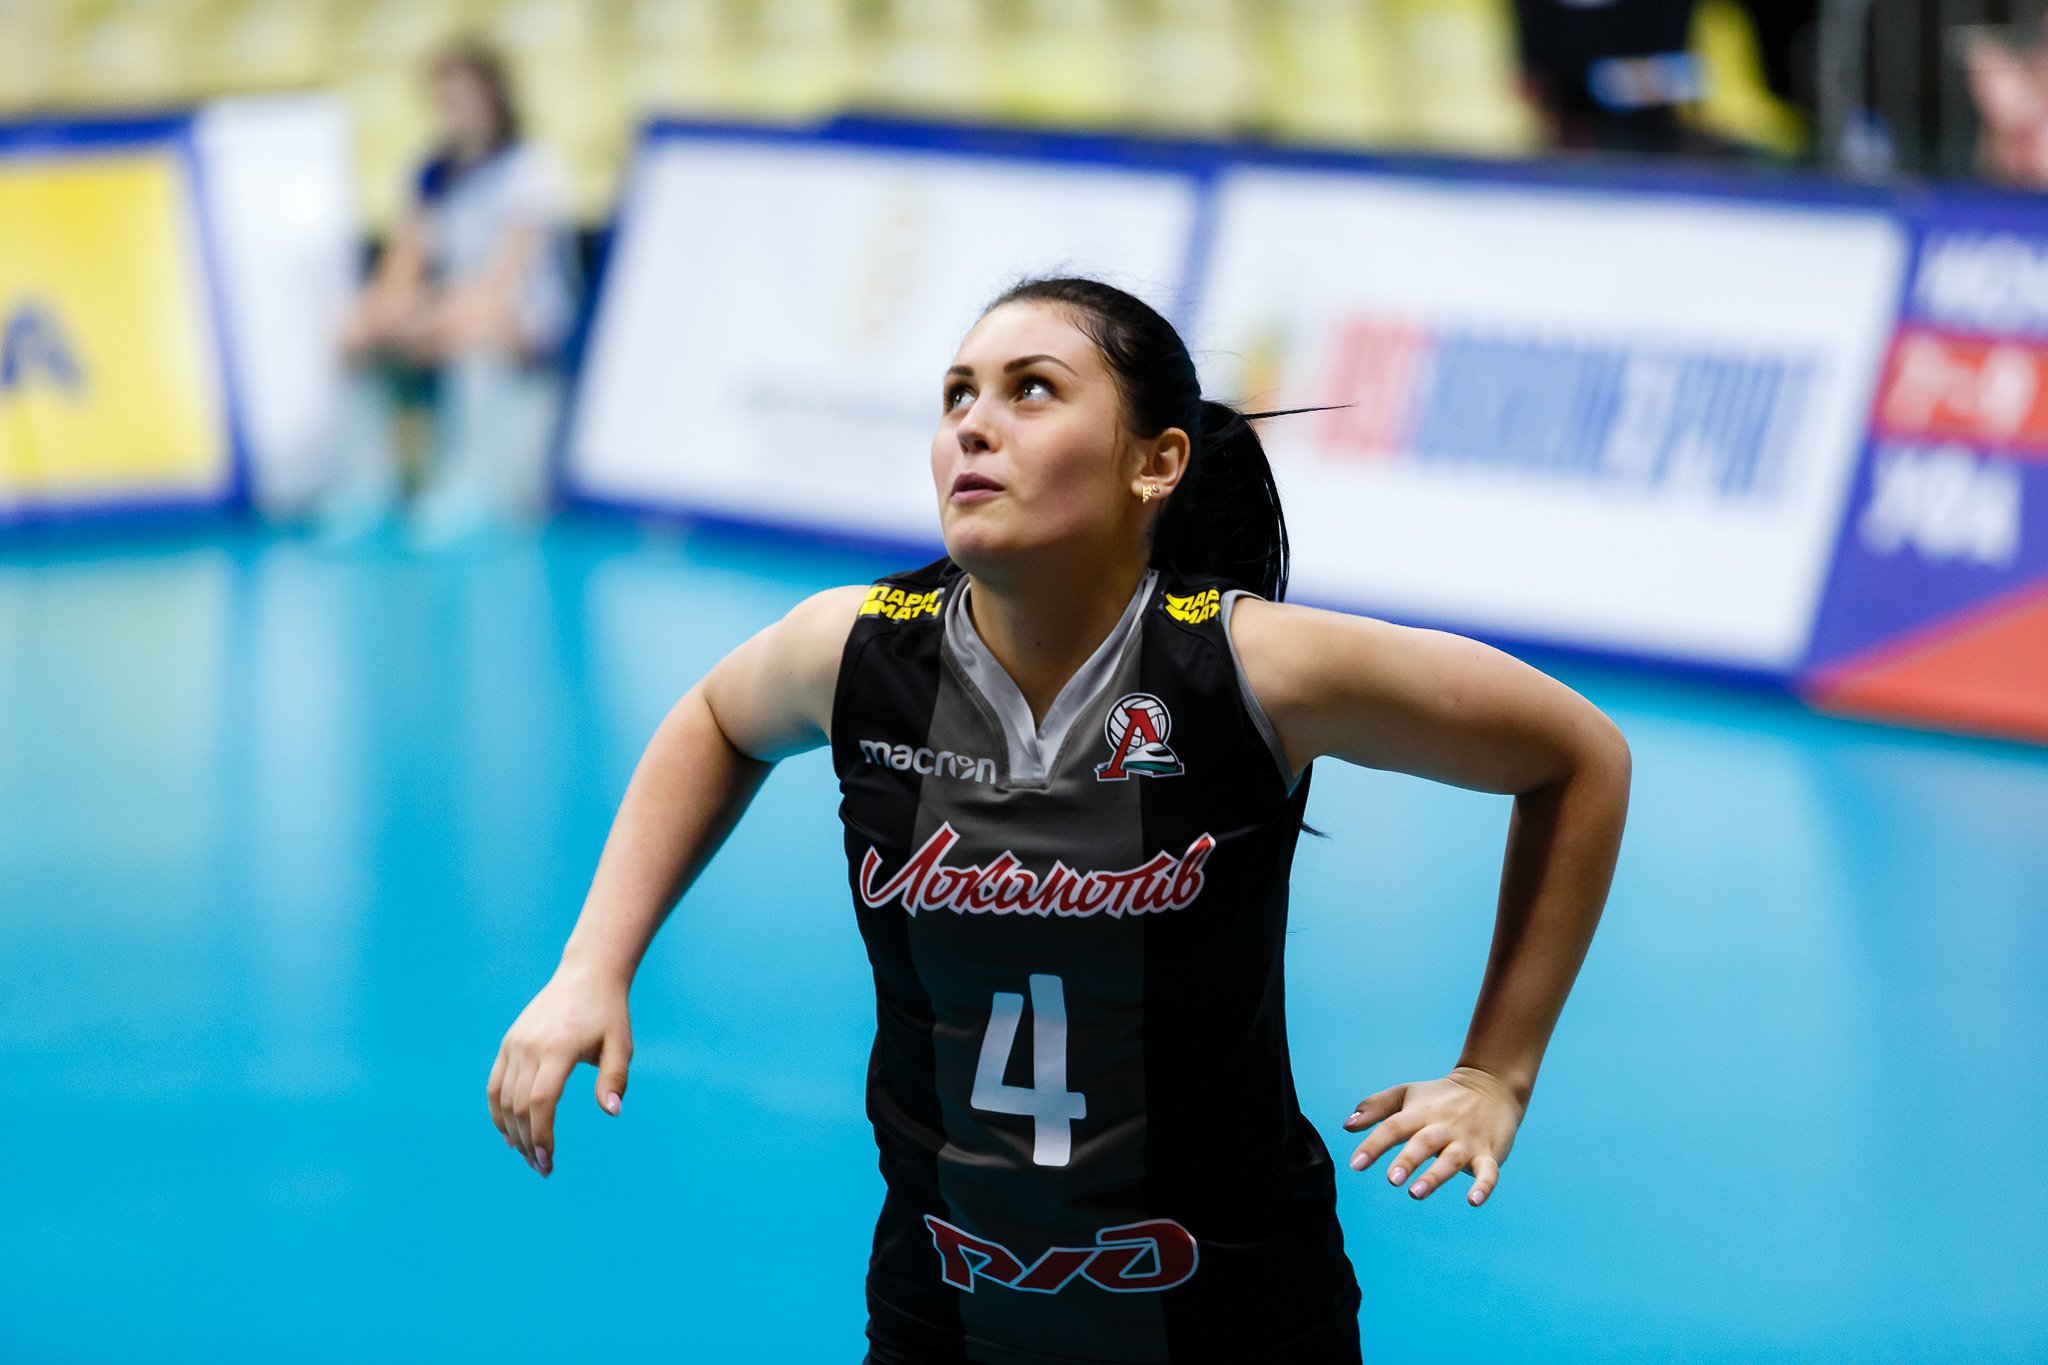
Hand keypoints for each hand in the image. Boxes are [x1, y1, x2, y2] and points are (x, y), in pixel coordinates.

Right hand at [486, 960, 632, 1177]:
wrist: (586, 976)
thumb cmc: (609, 1013)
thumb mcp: (621, 1044)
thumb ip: (615, 1079)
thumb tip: (611, 1112)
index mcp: (559, 1048)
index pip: (541, 1101)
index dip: (542, 1135)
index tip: (549, 1161)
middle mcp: (530, 1047)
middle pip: (519, 1105)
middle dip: (528, 1142)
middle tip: (542, 1168)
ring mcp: (515, 1044)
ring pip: (503, 1099)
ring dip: (513, 1132)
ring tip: (528, 1156)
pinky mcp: (508, 1043)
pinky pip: (495, 1084)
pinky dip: (498, 1111)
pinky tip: (510, 1134)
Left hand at [1339, 1066, 1525, 1206]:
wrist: (1490, 1085)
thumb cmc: (1439, 1097)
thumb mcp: (1406, 1094)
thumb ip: (1375, 1107)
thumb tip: (1347, 1126)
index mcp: (1419, 1113)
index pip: (1393, 1127)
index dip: (1374, 1145)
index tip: (1355, 1165)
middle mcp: (1442, 1126)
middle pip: (1423, 1142)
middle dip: (1407, 1161)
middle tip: (1392, 1179)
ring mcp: (1467, 1140)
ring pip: (1451, 1158)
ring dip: (1435, 1176)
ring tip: (1416, 1192)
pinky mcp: (1489, 1153)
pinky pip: (1489, 1171)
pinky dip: (1483, 1186)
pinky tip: (1474, 1201)